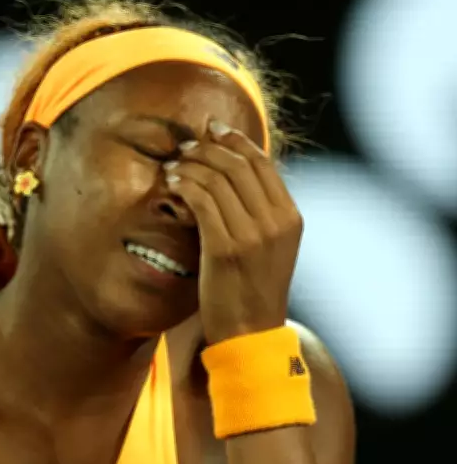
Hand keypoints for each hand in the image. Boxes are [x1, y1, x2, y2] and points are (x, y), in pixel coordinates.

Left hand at [164, 120, 302, 344]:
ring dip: (192, 165)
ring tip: (174, 165)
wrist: (249, 333)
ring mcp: (253, 235)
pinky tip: (172, 184)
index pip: (262, 164)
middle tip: (185, 145)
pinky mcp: (226, 248)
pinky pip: (202, 202)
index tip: (213, 130)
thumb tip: (231, 175)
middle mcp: (276, 222)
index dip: (235, 141)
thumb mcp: (268, 248)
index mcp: (291, 218)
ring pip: (218, 180)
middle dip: (209, 148)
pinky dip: (185, 186)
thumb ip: (258, 213)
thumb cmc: (251, 290)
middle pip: (239, 165)